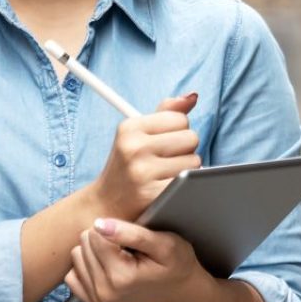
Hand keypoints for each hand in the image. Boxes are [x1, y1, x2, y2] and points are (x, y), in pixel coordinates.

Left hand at [66, 218, 206, 301]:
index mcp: (121, 277)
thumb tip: (99, 224)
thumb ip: (132, 233)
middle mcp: (105, 293)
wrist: (180, 289)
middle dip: (103, 239)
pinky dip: (87, 266)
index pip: (95, 234)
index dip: (114, 228)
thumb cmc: (176, 263)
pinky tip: (107, 267)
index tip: (132, 238)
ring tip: (119, 257)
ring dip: (95, 251)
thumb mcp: (164, 243)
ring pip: (76, 256)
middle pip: (84, 244)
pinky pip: (72, 275)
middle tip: (127, 249)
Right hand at [88, 94, 200, 220]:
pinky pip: (189, 183)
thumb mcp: (138, 134)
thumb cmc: (128, 165)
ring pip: (194, 162)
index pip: (180, 119)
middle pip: (191, 138)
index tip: (164, 143)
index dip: (178, 131)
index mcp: (129, 128)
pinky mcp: (152, 195)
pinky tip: (170, 189)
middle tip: (166, 161)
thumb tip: (193, 96)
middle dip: (185, 149)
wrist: (105, 205)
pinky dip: (186, 186)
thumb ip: (167, 113)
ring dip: (187, 170)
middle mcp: (133, 147)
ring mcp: (142, 172)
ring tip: (166, 176)